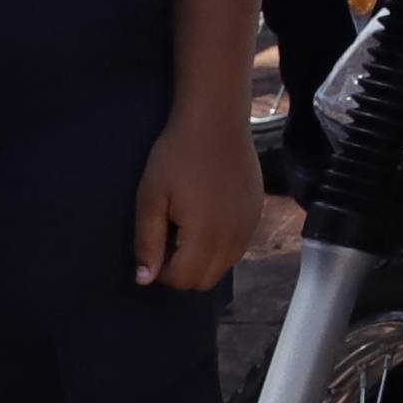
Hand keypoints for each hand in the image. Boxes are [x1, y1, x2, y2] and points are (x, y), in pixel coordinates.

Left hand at [134, 102, 264, 292]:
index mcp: (205, 236)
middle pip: (205, 280)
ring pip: (224, 266)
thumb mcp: (151, 198)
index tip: (154, 244)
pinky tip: (209, 215)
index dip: (161, 271)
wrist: (216, 122)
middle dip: (183, 270)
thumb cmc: (176, 157)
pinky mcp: (257, 213)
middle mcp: (233, 238)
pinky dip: (221, 244)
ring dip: (203, 259)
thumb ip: (148, 242)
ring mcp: (249, 226)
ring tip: (188, 226)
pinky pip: (238, 246)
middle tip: (169, 237)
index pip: (182, 279)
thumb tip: (145, 280)